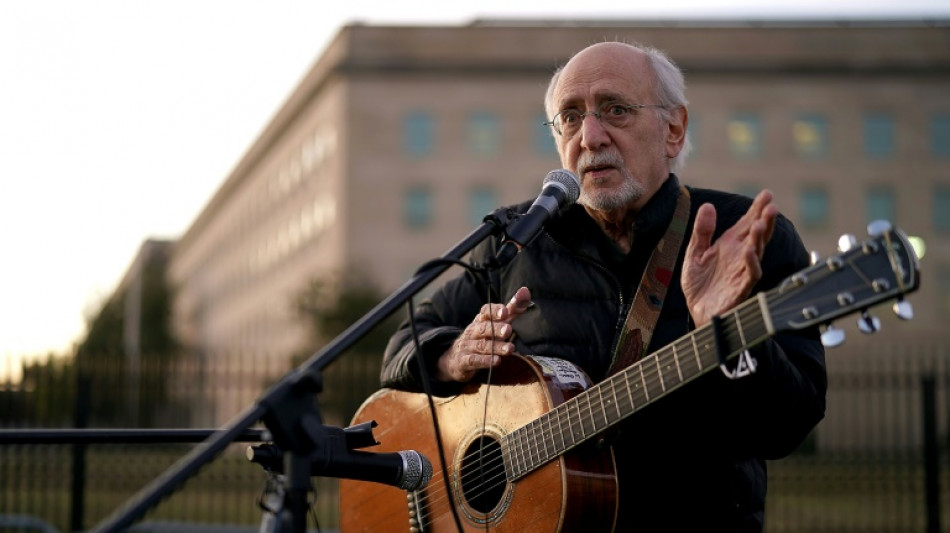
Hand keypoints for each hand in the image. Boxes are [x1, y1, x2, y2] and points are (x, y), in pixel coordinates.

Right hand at [436, 286, 532, 381]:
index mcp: (480, 319)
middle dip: (495, 328)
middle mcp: (472, 331)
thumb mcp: (497, 322)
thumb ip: (512, 309)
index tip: (505, 311)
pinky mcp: (463, 362)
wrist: (456, 359)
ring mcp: (466, 346)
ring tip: (510, 349)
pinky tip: (496, 361)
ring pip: (481, 345)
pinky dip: (484, 361)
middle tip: (508, 330)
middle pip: (483, 328)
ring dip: (495, 347)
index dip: (494, 311)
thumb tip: (525, 290)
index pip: (486, 311)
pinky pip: (473, 361)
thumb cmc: (483, 337)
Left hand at [682, 190, 777, 327]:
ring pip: (757, 253)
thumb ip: (702, 232)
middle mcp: (740, 257)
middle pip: (756, 236)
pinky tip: (749, 250)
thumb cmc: (699, 285)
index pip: (746, 224)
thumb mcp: (695, 253)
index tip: (767, 193)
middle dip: (765, 220)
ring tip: (760, 223)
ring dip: (759, 238)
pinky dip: (751, 263)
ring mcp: (742, 272)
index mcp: (730, 246)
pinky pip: (750, 275)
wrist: (696, 312)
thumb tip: (707, 206)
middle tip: (771, 205)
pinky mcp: (740, 289)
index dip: (756, 209)